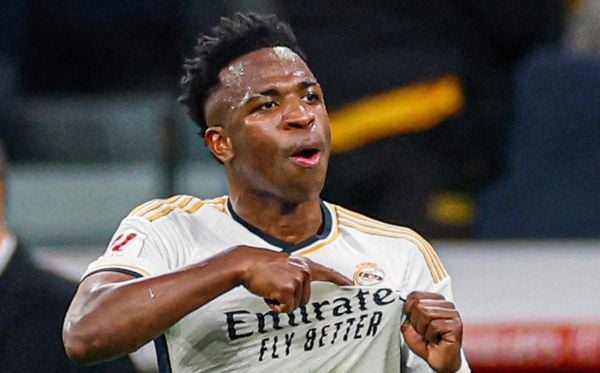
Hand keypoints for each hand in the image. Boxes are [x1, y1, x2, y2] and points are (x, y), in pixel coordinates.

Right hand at [234, 246, 351, 312]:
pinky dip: (275, 306)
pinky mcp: (289, 289)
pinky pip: (285, 309)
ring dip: (281, 302)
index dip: (339, 279)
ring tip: (271, 287)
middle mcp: (303, 270)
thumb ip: (294, 273)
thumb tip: (297, 286)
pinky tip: (268, 292)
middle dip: (289, 299)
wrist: (246, 264)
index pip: (326, 272)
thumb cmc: (261, 267)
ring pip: (295, 306)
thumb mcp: (283, 265)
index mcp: (303, 264)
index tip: (351, 283)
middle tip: (275, 286)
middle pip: (305, 300)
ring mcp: (297, 279)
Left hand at [402, 291, 462, 372]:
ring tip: (429, 335)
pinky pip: (434, 325)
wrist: (437, 360)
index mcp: (434, 301)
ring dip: (423, 329)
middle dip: (416, 322)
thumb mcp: (409, 326)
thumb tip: (404, 302)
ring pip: (426, 313)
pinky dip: (430, 335)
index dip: (408, 310)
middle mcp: (445, 305)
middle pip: (419, 304)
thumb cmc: (426, 344)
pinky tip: (436, 339)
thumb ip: (406, 312)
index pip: (415, 295)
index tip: (413, 322)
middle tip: (423, 332)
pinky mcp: (456, 324)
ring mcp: (452, 314)